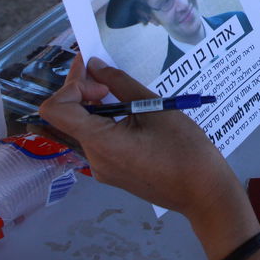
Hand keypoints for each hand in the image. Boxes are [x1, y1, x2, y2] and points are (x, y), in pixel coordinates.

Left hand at [38, 57, 241, 218]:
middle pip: (67, 117)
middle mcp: (93, 158)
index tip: (101, 82)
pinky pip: (97, 141)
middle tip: (107, 74)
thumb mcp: (155, 108)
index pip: (55, 110)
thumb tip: (94, 66)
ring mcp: (101, 169)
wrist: (204, 193)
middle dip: (82, 89)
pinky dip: (104, 121)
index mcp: (100, 142)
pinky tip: (129, 114)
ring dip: (94, 105)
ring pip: (82, 128)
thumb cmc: (185, 149)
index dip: (71, 86)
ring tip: (121, 92)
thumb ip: (120, 84)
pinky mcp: (112, 173)